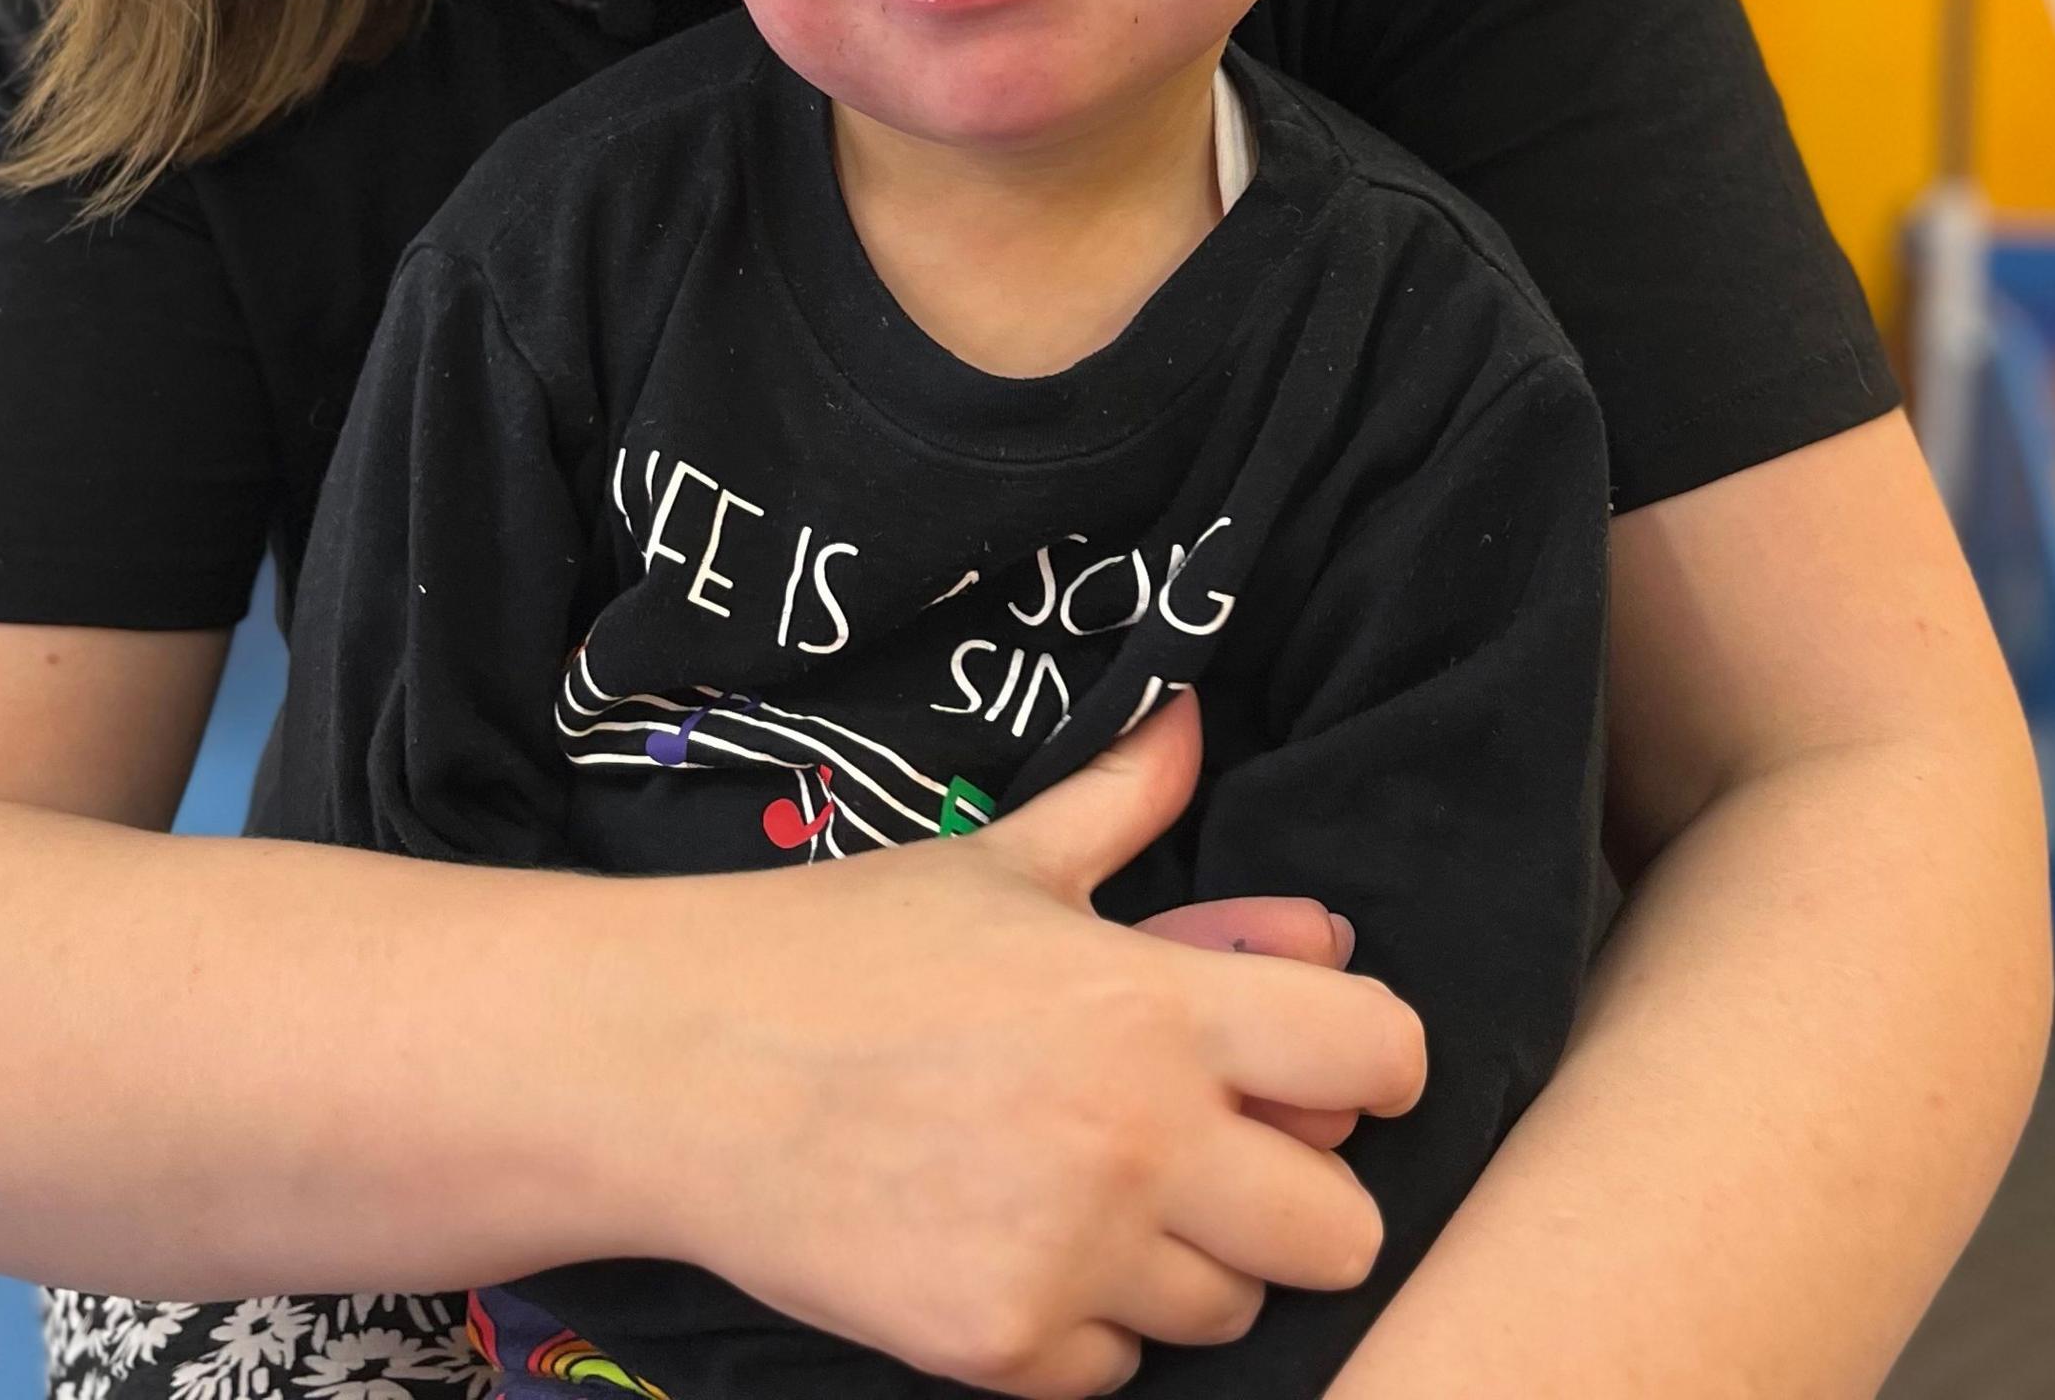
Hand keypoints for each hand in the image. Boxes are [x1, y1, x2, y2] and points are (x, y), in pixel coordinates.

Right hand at [652, 695, 1422, 1399]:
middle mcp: (1138, 1137)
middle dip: (1294, 1194)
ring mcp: (1072, 1255)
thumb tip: (1189, 720)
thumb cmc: (836, 948)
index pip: (1380, 1054)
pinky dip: (1084, 1328)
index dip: (1371, 1060)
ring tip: (1089, 1195)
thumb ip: (1121, 806)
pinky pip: (1119, 1370)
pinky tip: (1012, 1248)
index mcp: (1154, 1002)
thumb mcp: (995, 861)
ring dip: (1186, 1263)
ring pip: (1232, 1309)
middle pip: (1346, 1230)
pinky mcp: (1000, 1347)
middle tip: (1214, 1158)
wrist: (673, 1064)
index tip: (1322, 1068)